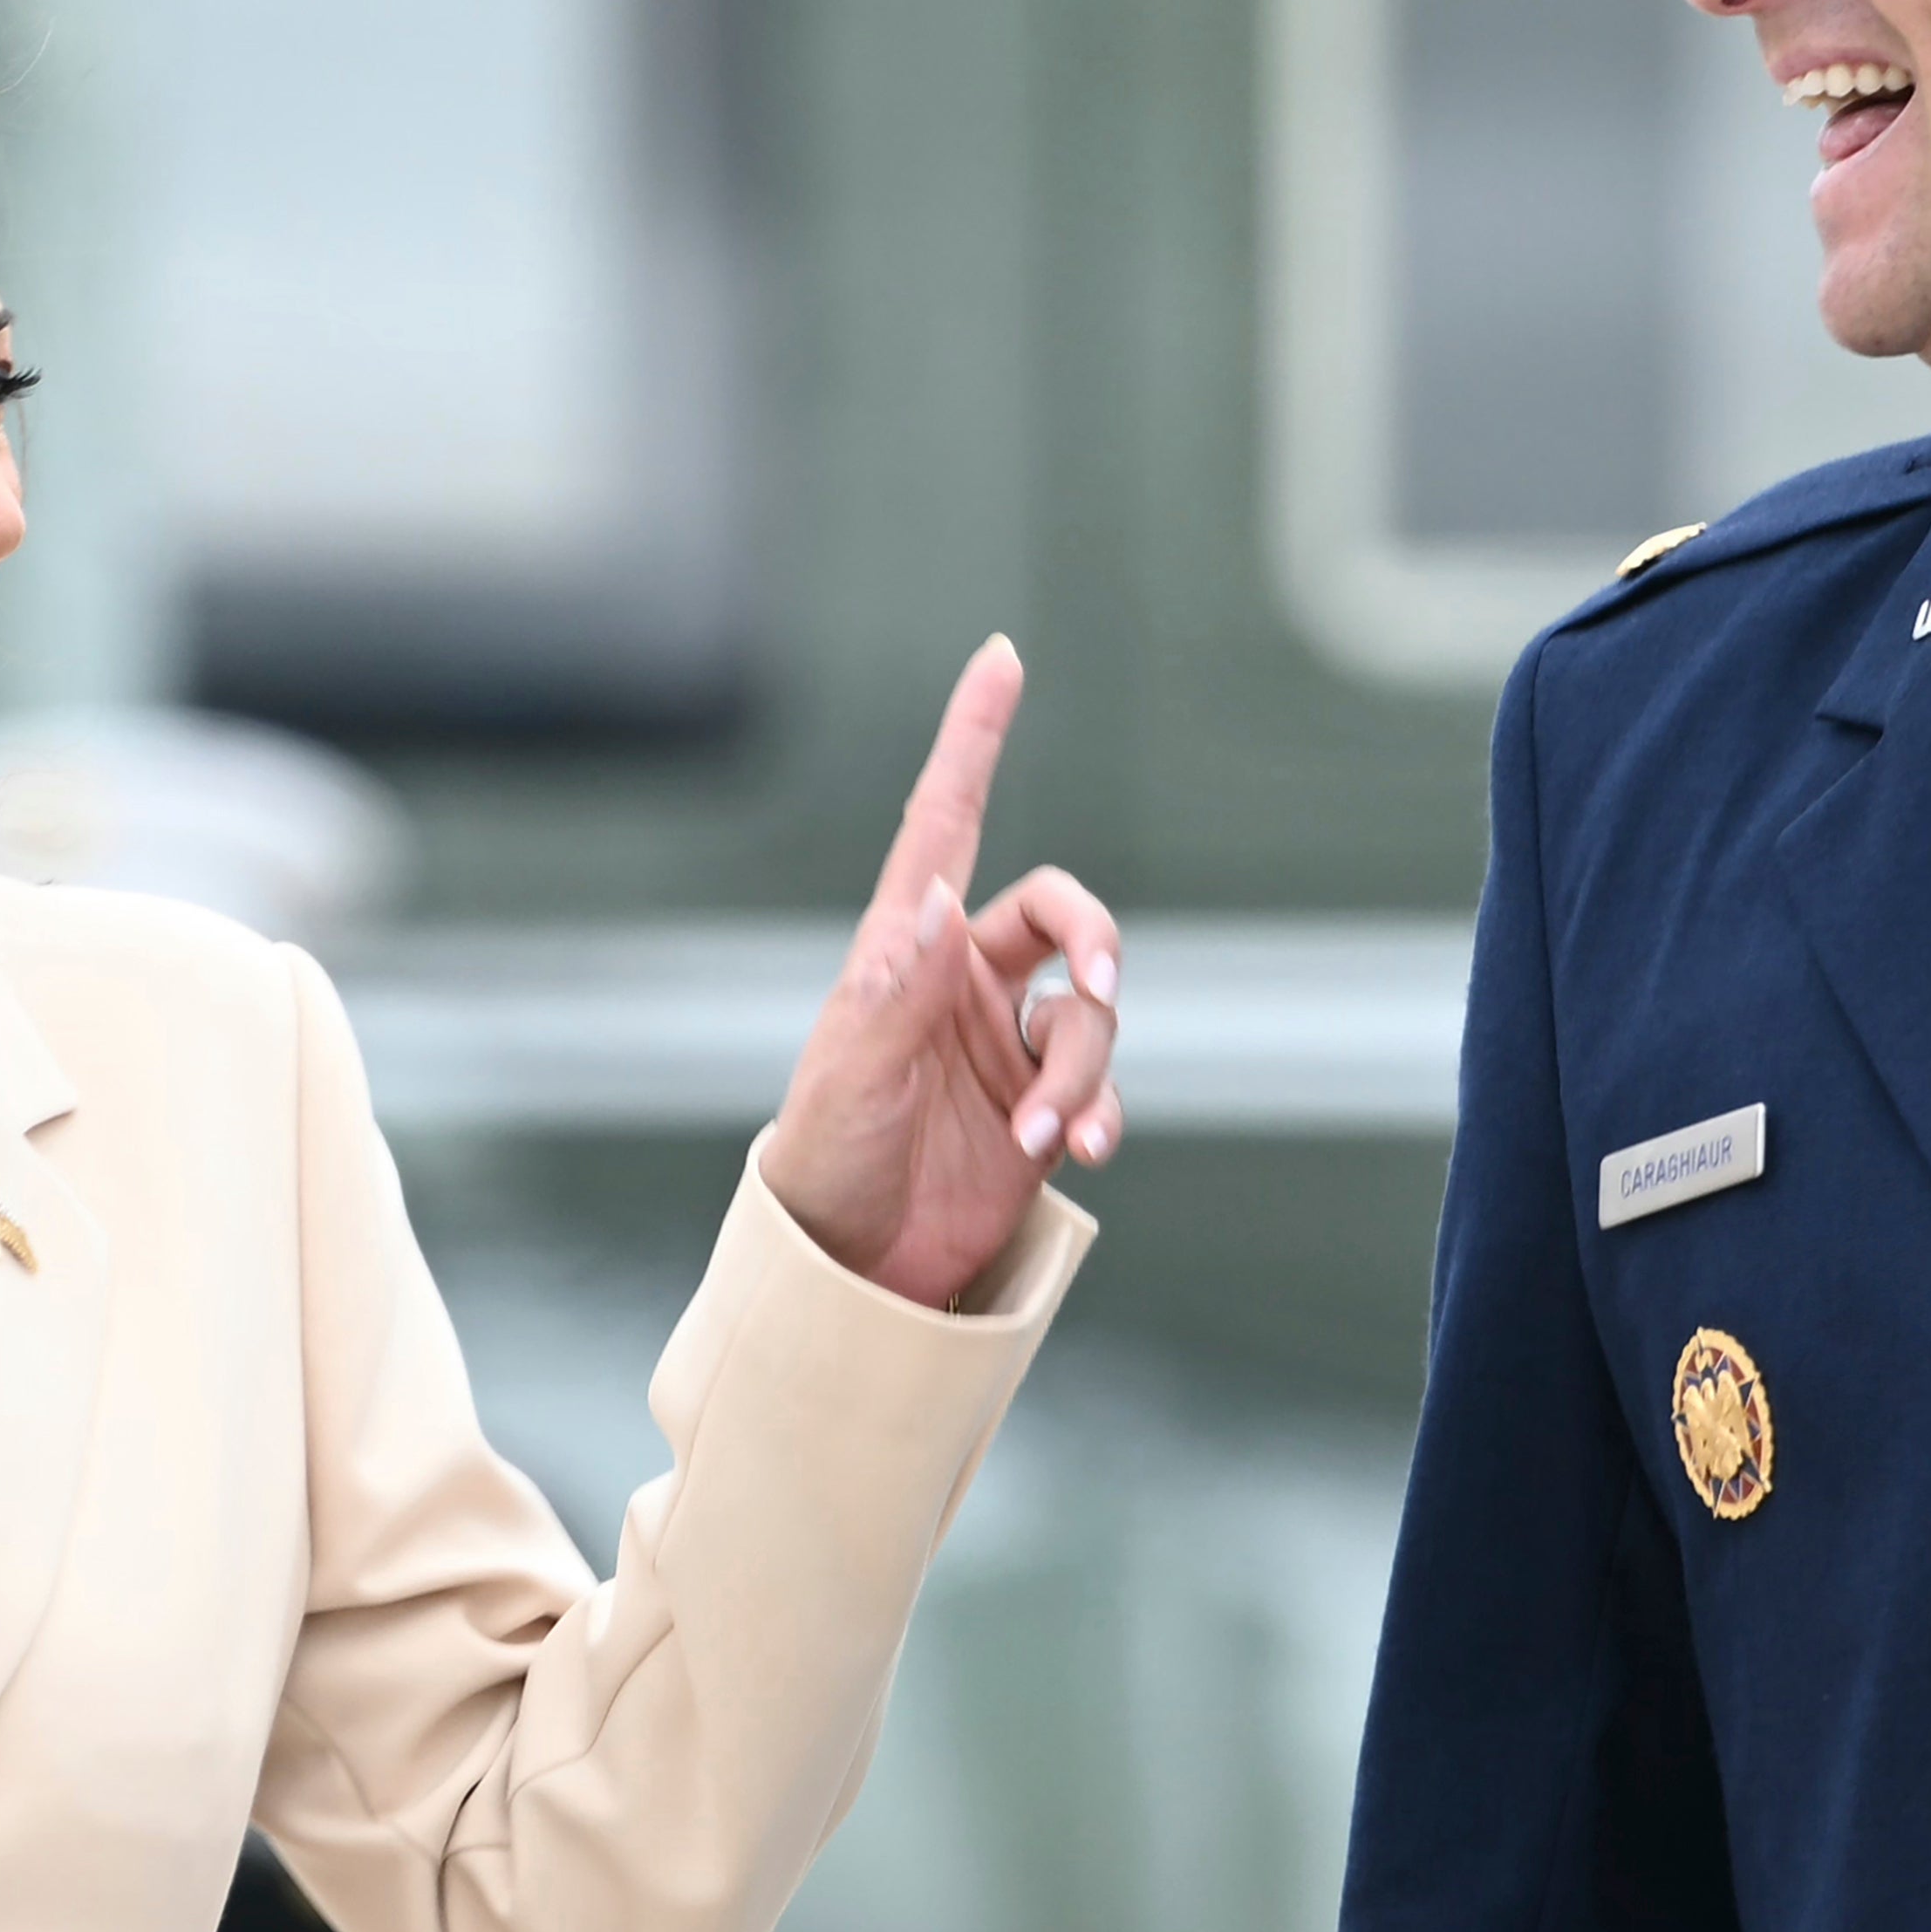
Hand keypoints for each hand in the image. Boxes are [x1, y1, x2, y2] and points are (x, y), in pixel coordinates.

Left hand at [763, 637, 1122, 1307]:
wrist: (850, 1273)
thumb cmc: (824, 1165)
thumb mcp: (852, 1077)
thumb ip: (896, 991)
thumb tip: (935, 896)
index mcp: (904, 950)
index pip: (946, 820)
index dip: (973, 739)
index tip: (1001, 659)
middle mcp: (962, 982)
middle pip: (1064, 916)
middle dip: (1096, 945)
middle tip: (1098, 990)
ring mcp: (1007, 1045)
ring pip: (1094, 1014)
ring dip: (1086, 1068)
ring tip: (1051, 1133)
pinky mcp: (1043, 1108)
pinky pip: (1104, 1083)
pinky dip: (1106, 1109)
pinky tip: (1086, 1149)